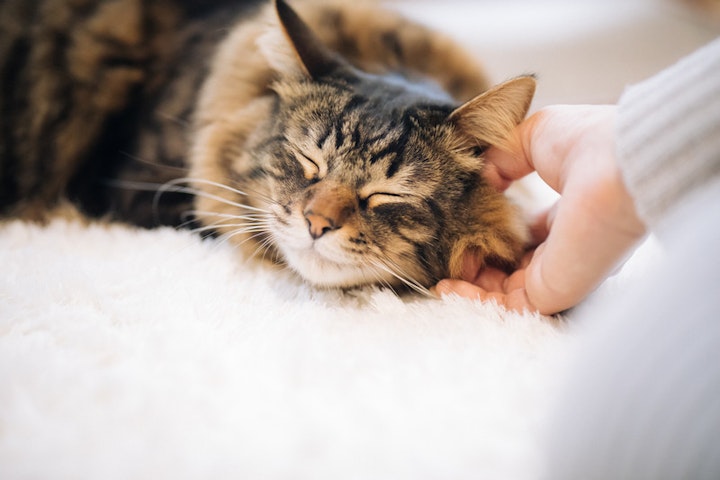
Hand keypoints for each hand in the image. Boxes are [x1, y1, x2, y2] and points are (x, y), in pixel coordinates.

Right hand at [437, 105, 646, 314]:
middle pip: (514, 269)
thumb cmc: (585, 142)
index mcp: (568, 215)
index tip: (463, 233)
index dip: (493, 236)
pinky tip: (449, 286)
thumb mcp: (532, 137)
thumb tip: (480, 179)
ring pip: (507, 293)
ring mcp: (559, 273)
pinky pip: (508, 306)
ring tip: (443, 277)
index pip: (527, 238)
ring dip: (471, 287)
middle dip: (479, 266)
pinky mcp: (552, 290)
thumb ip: (502, 159)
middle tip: (451, 257)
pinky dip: (476, 301)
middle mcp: (564, 249)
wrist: (614, 163)